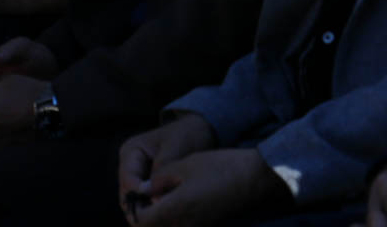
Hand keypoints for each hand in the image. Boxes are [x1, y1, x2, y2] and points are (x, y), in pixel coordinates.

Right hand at [117, 113, 217, 210]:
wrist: (199, 130)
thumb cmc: (186, 135)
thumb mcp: (175, 148)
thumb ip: (161, 171)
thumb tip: (154, 198)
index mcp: (131, 151)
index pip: (128, 180)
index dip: (139, 195)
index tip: (157, 204)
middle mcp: (130, 166)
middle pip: (128, 194)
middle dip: (142, 206)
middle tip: (162, 213)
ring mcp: (138, 176)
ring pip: (136, 201)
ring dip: (149, 208)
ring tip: (167, 211)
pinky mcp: (148, 185)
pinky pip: (147, 202)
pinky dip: (156, 207)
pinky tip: (170, 209)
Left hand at [127, 148, 290, 226]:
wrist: (254, 179)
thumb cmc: (219, 167)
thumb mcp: (183, 165)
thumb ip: (158, 180)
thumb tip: (141, 190)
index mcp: (174, 210)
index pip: (140, 222)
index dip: (133, 209)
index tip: (134, 194)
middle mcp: (183, 226)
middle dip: (142, 216)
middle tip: (142, 196)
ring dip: (156, 219)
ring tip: (156, 197)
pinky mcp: (204, 226)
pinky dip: (171, 219)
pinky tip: (174, 201)